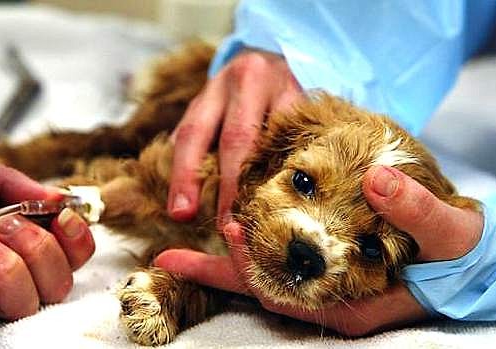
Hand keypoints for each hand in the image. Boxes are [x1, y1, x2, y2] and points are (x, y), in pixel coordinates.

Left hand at [0, 137, 94, 326]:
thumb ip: (8, 182)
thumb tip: (60, 197)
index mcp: (12, 220)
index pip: (68, 245)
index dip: (76, 237)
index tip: (62, 218)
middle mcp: (2, 255)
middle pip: (58, 280)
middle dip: (41, 251)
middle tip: (5, 224)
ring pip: (26, 302)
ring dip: (6, 268)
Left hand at [155, 166, 483, 335]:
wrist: (462, 254)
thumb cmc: (457, 248)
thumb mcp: (447, 229)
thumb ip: (417, 210)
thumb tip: (381, 182)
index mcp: (351, 304)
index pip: (287, 292)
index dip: (254, 266)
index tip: (230, 233)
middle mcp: (328, 302)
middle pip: (263, 290)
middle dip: (220, 273)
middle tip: (174, 257)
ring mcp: (322, 290)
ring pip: (264, 280)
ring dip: (226, 264)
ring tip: (182, 252)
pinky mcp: (321, 272)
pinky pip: (276, 266)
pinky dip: (251, 254)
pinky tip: (229, 235)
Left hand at [167, 49, 303, 225]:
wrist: (278, 58)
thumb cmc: (237, 98)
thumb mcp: (210, 109)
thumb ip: (194, 145)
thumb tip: (181, 202)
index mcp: (213, 89)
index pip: (193, 134)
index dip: (185, 175)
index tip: (181, 213)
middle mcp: (248, 82)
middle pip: (237, 139)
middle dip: (230, 187)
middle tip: (227, 226)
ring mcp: (285, 88)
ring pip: (275, 141)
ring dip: (267, 183)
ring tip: (261, 218)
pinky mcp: (314, 102)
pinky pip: (304, 141)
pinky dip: (295, 172)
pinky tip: (291, 197)